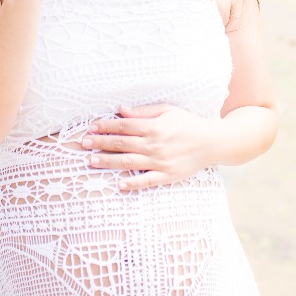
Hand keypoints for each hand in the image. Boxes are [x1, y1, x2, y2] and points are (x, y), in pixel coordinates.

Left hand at [82, 103, 220, 190]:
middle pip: (122, 144)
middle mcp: (155, 145)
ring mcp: (160, 162)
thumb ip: (143, 112)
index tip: (91, 126)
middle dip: (101, 143)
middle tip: (83, 143)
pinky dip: (133, 184)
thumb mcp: (167, 110)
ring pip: (129, 163)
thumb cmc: (188, 123)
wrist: (212, 142)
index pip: (124, 126)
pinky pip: (147, 182)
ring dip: (108, 162)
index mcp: (154, 127)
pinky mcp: (167, 176)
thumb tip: (121, 110)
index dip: (106, 125)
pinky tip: (119, 185)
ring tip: (91, 161)